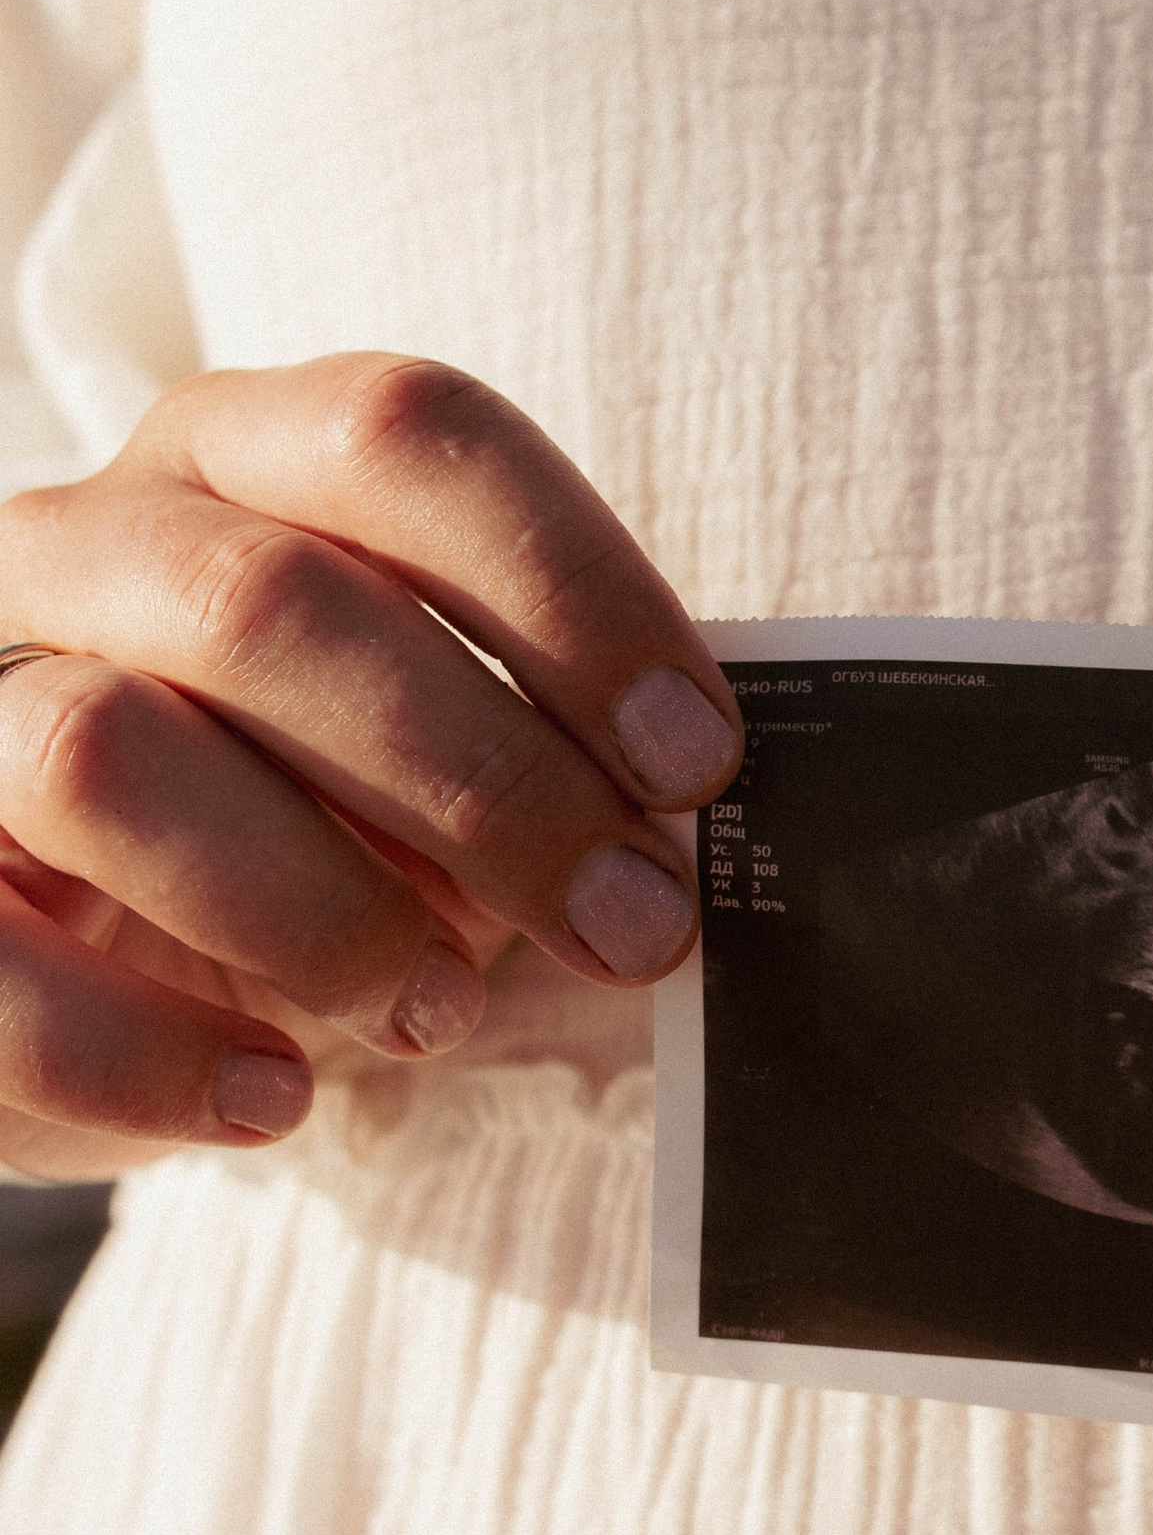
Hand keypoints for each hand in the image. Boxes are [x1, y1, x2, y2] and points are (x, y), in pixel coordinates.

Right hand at [0, 356, 741, 1177]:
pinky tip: (276, 1097)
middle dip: (489, 781)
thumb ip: (545, 753)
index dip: (570, 590)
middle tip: (636, 923)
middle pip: (270, 600)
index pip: (403, 437)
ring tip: (437, 1010)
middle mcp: (83, 546)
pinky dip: (151, 1052)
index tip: (697, 761)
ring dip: (317, 905)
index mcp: (234, 462)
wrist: (73, 952)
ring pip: (107, 750)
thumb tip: (678, 831)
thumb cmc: (301, 823)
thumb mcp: (430, 757)